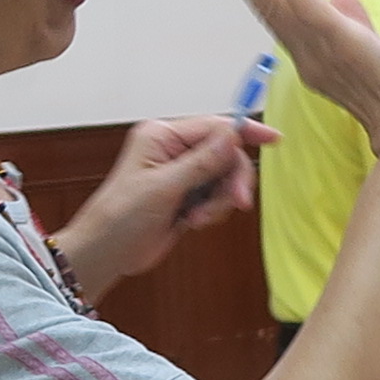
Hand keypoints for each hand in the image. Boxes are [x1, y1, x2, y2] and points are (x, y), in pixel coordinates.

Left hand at [62, 111, 266, 295]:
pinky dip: (212, 211)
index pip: (214, 126)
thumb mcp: (163, 187)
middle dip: (231, 180)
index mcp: (162, 136)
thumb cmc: (119, 218)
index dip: (245, 132)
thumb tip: (232, 135)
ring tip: (196, 218)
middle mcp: (173, 150)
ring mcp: (181, 174)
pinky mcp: (186, 195)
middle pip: (225, 154)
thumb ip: (201, 161)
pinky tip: (191, 221)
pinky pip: (217, 197)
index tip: (273, 139)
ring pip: (224, 178)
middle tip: (236, 203)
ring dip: (218, 201)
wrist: (106, 253)